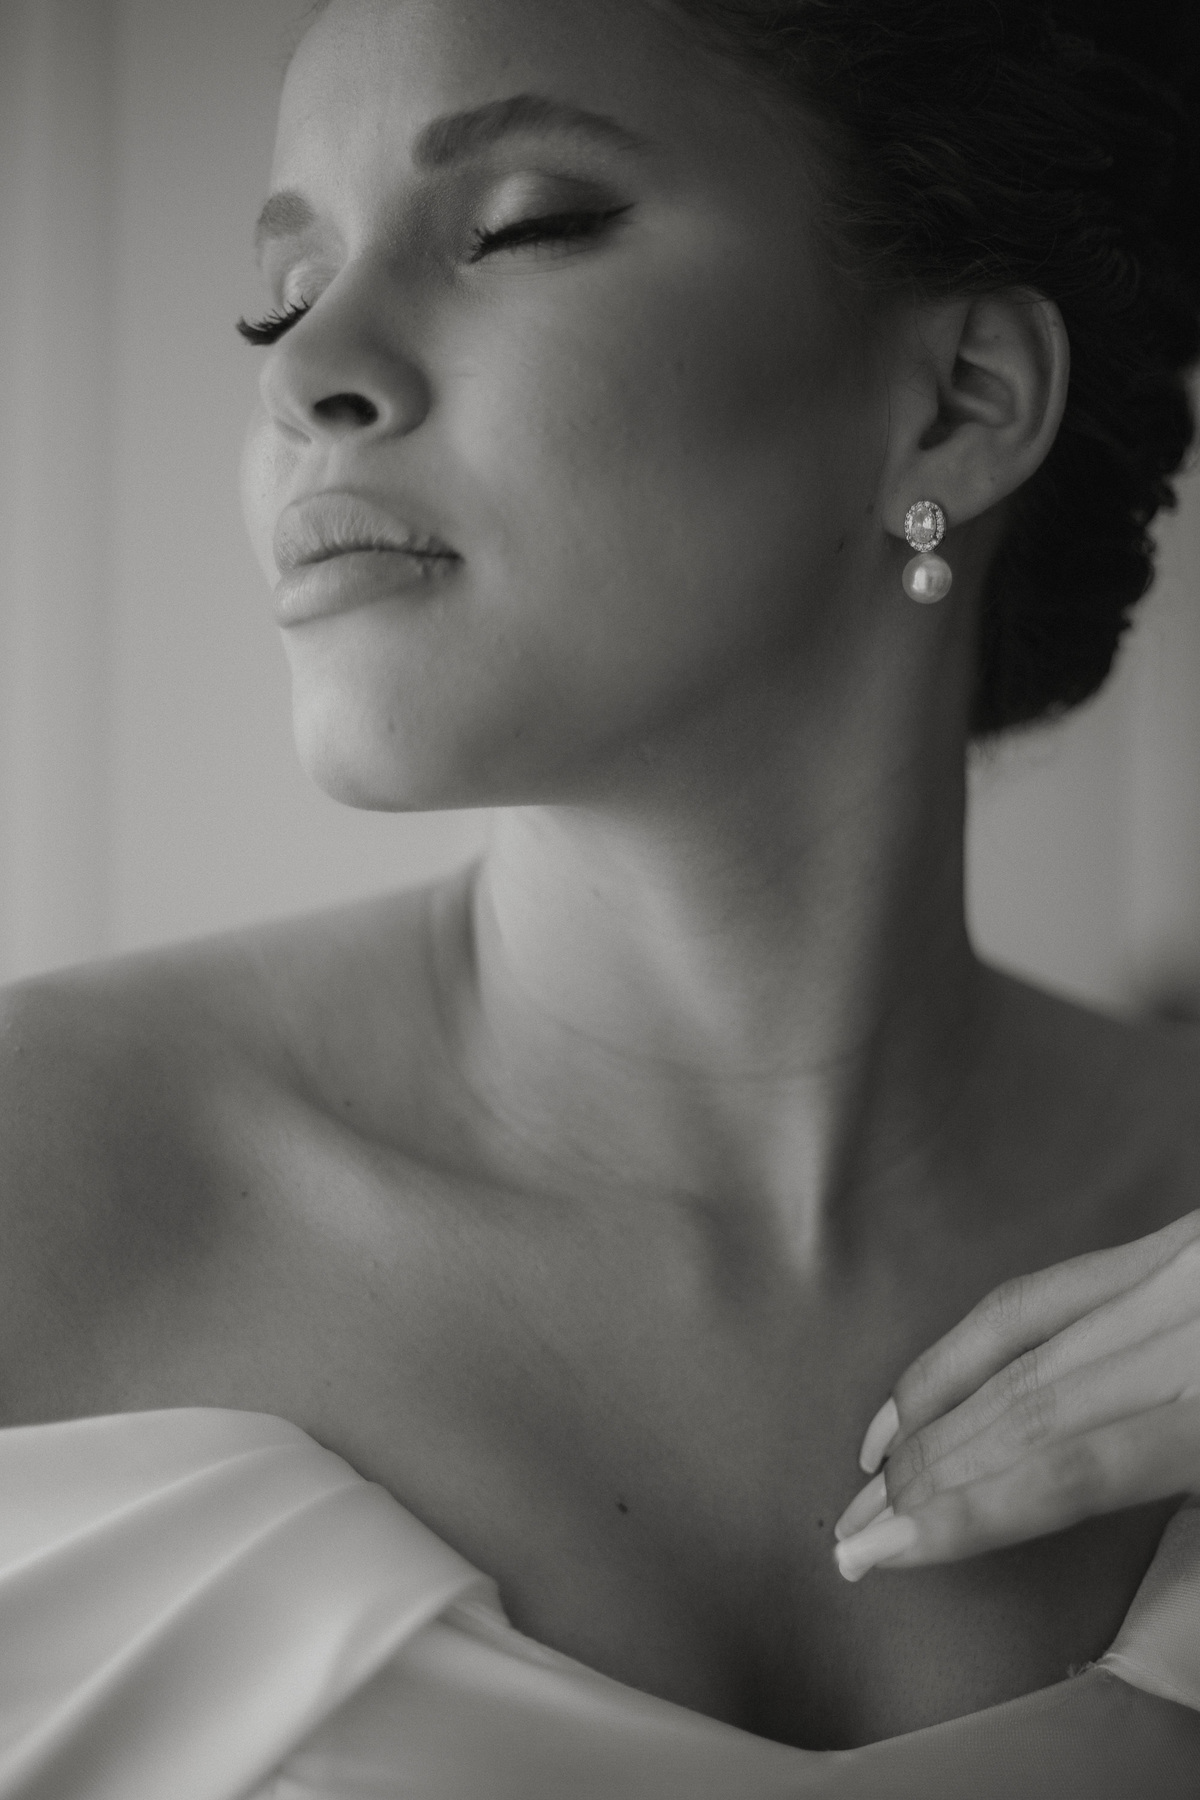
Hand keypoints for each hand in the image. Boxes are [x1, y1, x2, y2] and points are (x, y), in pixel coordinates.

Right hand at [833, 1210, 1199, 1580]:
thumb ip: (1186, 1555)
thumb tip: (1106, 1635)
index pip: (1067, 1470)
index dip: (968, 1514)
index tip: (884, 1552)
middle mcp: (1181, 1338)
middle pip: (1025, 1410)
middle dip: (927, 1475)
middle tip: (855, 1529)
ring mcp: (1165, 1282)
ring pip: (1015, 1353)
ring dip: (928, 1418)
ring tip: (870, 1474)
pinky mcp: (1158, 1252)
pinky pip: (1038, 1296)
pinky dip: (966, 1345)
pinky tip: (918, 1390)